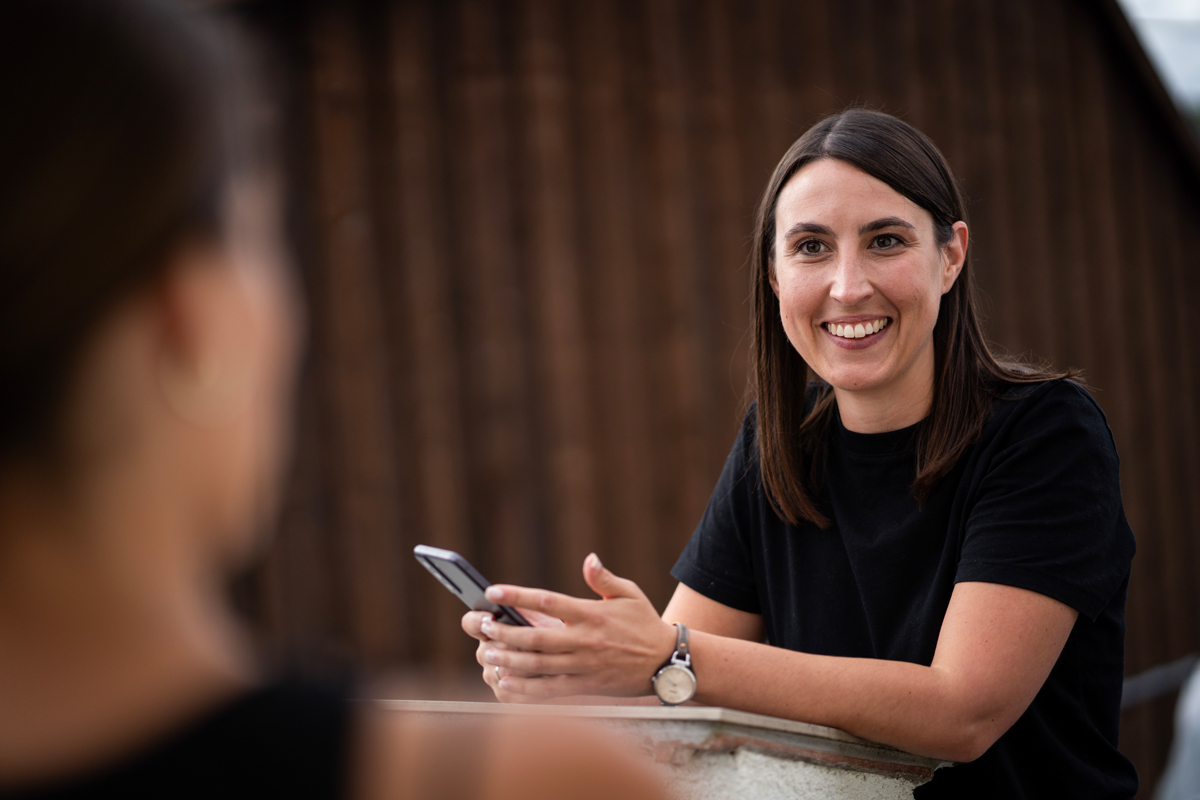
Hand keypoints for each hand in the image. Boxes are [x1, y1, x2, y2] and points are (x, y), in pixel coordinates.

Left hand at [477, 554, 676, 700]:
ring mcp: (583, 665)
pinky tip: (505, 682)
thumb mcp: (629, 594)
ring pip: (538, 664)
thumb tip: (589, 558)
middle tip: (485, 626)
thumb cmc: (644, 624)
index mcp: (591, 614)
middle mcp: (584, 640)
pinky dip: (525, 688)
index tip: (493, 591)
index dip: (518, 596)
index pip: (548, 601)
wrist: (666, 662)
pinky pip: (549, 690)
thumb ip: (603, 578)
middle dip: (506, 631)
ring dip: (510, 659)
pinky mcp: (585, 687)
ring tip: (487, 652)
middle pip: (536, 636)